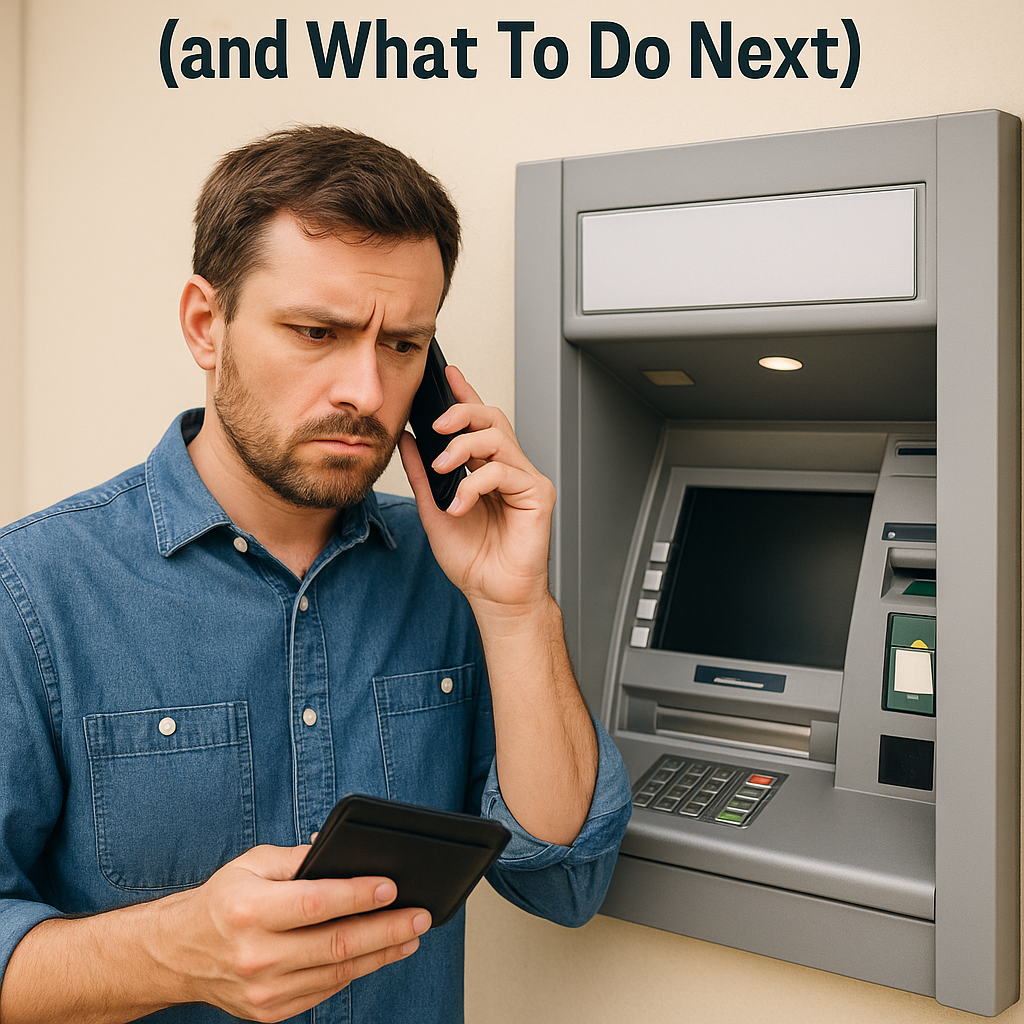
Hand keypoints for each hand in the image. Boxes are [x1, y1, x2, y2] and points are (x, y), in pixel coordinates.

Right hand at [164, 844, 429, 1021]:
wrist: (178, 954)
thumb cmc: (222, 901)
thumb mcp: (252, 864)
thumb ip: (298, 858)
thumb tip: (345, 855)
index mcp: (249, 910)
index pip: (316, 903)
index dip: (358, 895)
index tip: (392, 887)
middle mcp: (256, 954)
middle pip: (335, 944)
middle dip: (386, 929)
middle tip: (419, 915)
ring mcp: (263, 989)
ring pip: (337, 972)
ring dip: (381, 953)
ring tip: (410, 935)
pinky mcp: (270, 1011)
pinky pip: (324, 991)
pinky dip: (356, 971)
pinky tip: (378, 954)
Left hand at [399, 366, 555, 616]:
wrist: (493, 595)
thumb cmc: (472, 560)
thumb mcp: (433, 509)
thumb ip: (422, 474)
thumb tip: (407, 440)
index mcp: (486, 469)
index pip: (476, 423)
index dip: (464, 395)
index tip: (447, 374)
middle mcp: (508, 469)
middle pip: (492, 419)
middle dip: (461, 413)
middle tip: (435, 426)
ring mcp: (526, 480)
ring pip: (499, 438)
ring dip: (463, 448)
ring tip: (442, 469)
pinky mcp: (538, 495)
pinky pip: (505, 472)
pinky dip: (475, 484)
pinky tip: (460, 504)